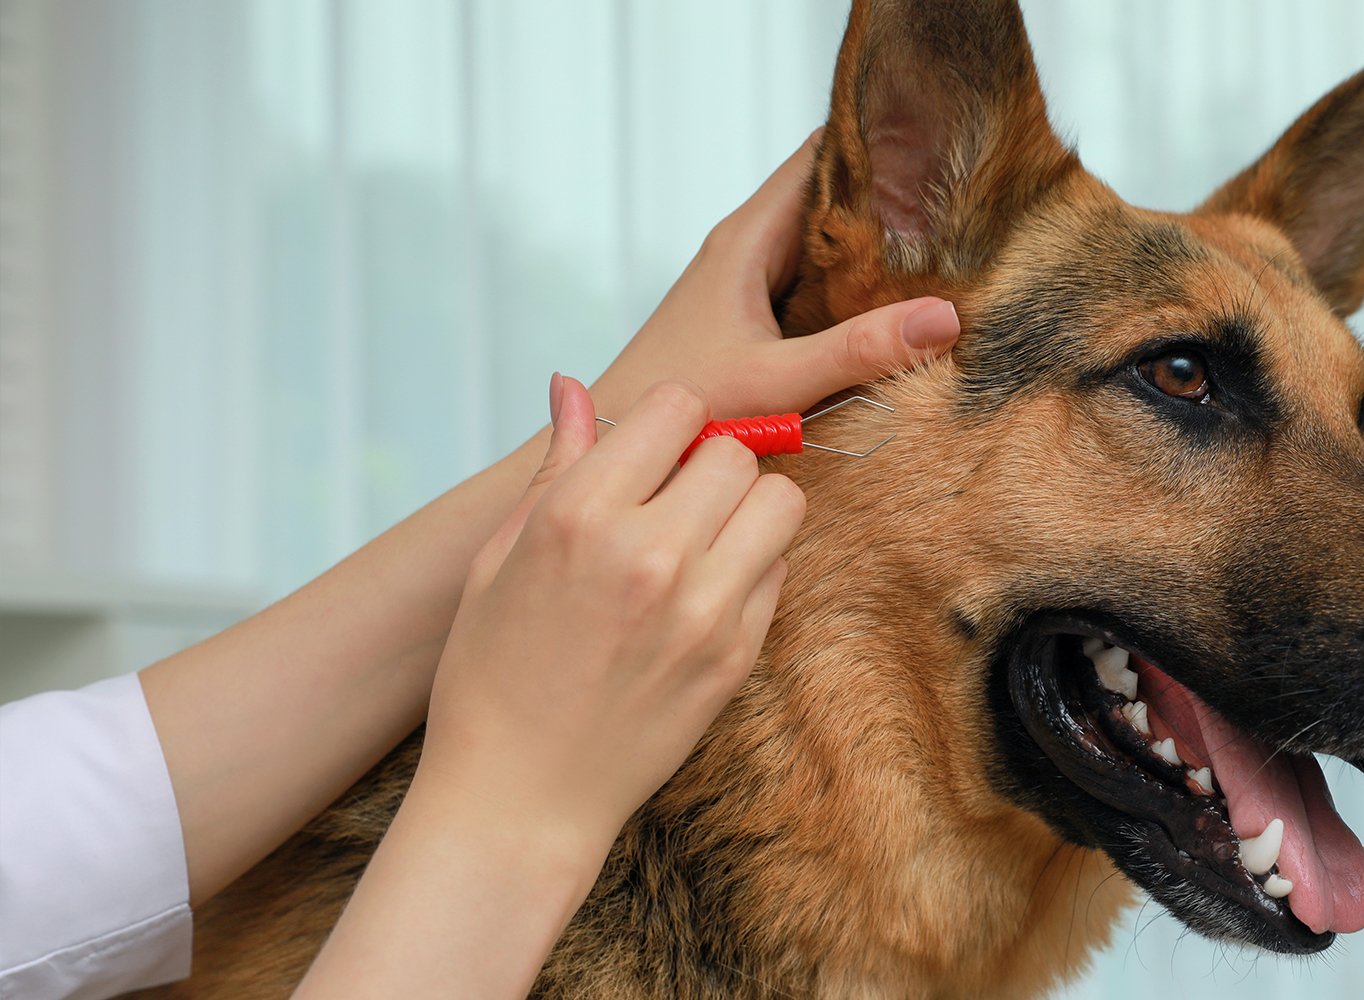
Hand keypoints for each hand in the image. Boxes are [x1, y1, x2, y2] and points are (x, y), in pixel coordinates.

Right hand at [415, 375, 801, 852]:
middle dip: (709, 463)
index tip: (652, 451)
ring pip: (779, 502)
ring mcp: (703, 608)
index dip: (668, 421)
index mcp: (578, 517)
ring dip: (746, 507)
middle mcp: (649, 554)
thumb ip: (554, 465)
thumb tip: (572, 385)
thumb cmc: (491, 673)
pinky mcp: (737, 655)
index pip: (677, 406)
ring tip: (700, 539)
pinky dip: (751, 567)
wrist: (519, 797)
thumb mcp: (498, 559)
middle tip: (674, 500)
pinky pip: (780, 569)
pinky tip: (702, 595)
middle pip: (735, 452)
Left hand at [588, 131, 960, 417]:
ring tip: (946, 247)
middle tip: (961, 206)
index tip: (936, 149)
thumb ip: (860, 351)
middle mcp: (746, 247)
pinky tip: (893, 303)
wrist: (616, 441)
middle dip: (888, 196)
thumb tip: (945, 318)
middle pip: (828, 195)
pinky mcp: (750, 314)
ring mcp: (747, 280)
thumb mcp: (779, 380)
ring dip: (873, 243)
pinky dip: (853, 283)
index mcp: (747, 238)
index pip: (818, 154)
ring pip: (822, 240)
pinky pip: (813, 280)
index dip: (874, 144)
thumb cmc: (683, 407)